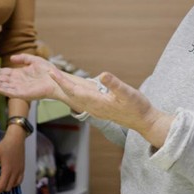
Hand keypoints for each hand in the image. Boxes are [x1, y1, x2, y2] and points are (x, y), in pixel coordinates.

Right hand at [0, 54, 66, 100]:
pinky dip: (3, 90)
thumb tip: (11, 58)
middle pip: (3, 80)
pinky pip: (10, 92)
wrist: (57, 80)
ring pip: (5, 86)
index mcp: (20, 74)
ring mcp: (20, 88)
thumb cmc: (48, 70)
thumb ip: (23, 58)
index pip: (6, 73)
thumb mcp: (34, 60)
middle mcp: (18, 82)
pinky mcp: (23, 94)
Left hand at [0, 125, 25, 193]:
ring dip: (8, 186)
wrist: (16, 138)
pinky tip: (10, 179)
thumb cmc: (4, 146)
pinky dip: (15, 183)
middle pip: (8, 187)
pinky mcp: (23, 168)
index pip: (1, 186)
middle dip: (1, 189)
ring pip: (14, 185)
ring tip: (2, 182)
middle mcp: (15, 172)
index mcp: (7, 170)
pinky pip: (20, 181)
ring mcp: (20, 171)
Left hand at [51, 70, 173, 147]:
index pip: (74, 91)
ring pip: (75, 97)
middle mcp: (93, 107)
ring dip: (66, 87)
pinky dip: (74, 91)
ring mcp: (95, 109)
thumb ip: (115, 84)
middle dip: (60, 83)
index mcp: (97, 103)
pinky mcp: (99, 108)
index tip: (52, 73)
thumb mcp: (128, 93)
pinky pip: (81, 99)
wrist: (144, 121)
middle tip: (49, 71)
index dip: (62, 82)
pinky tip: (74, 87)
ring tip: (57, 77)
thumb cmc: (137, 107)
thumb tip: (102, 75)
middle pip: (71, 94)